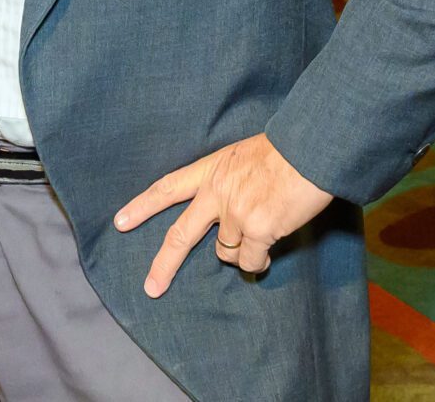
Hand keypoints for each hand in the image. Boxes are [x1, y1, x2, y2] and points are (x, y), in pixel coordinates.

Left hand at [114, 134, 331, 296]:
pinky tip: (270, 247)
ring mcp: (236, 213)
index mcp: (213, 169)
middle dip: (163, 264)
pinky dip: (259, 261)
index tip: (121, 221)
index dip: (143, 206)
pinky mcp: (257, 231)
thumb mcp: (244, 154)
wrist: (312, 147)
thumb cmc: (287, 149)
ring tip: (263, 230)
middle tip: (151, 287)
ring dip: (241, 252)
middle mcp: (217, 192)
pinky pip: (250, 262)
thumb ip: (229, 181)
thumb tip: (230, 215)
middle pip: (180, 234)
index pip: (168, 187)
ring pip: (226, 252)